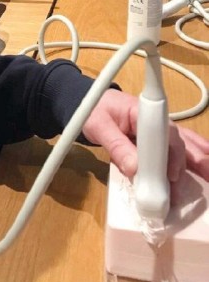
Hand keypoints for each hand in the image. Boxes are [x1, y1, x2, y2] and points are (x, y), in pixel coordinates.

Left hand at [82, 88, 208, 181]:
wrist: (86, 104)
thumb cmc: (93, 111)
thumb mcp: (100, 127)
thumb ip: (116, 146)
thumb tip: (134, 169)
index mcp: (143, 112)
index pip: (164, 134)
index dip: (170, 155)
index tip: (173, 175)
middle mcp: (156, 121)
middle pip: (180, 141)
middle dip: (195, 159)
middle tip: (207, 177)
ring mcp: (157, 130)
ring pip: (182, 145)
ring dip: (197, 160)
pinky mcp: (153, 140)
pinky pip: (174, 149)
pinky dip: (189, 158)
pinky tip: (202, 166)